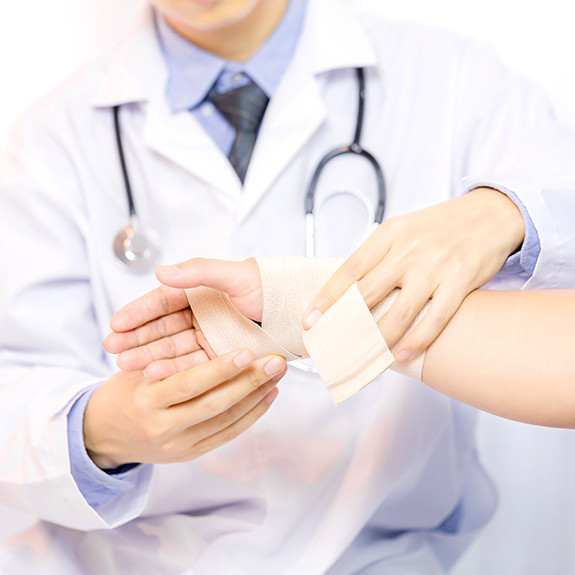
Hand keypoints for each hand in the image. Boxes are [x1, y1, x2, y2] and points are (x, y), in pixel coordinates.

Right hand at [84, 349, 284, 467]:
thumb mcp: (134, 370)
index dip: (220, 368)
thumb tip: (205, 329)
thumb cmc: (123, 392)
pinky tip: (268, 396)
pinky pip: (226, 435)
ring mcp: (178, 445)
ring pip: (226, 421)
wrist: (103, 436)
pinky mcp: (189, 455)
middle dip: (249, 382)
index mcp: (146, 400)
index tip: (247, 350)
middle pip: (215, 404)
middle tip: (276, 361)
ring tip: (277, 374)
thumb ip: (166, 357)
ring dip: (257, 397)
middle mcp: (163, 427)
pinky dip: (251, 416)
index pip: (189, 384)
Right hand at [104, 258, 262, 379]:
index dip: (139, 312)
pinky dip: (171, 370)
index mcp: (201, 291)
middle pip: (162, 327)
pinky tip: (152, 374)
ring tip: (125, 364)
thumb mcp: (235, 275)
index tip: (116, 323)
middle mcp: (201, 315)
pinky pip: (190, 365)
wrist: (301, 313)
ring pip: (172, 348)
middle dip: (136, 337)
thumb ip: (199, 272)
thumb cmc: (271, 287)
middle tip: (111, 347)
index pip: (162, 301)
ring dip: (148, 355)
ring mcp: (208, 337)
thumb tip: (162, 271)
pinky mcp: (218, 357)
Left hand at [302, 188, 524, 362]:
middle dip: (344, 325)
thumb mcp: (402, 230)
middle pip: (368, 293)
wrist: (491, 214)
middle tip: (329, 347)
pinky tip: (401, 354)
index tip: (310, 320)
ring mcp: (435, 266)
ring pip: (399, 312)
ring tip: (364, 358)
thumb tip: (348, 292)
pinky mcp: (460, 281)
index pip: (349, 269)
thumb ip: (378, 257)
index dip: (327, 298)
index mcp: (389, 234)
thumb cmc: (440, 227)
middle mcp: (408, 250)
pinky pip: (435, 318)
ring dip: (379, 339)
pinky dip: (416, 340)